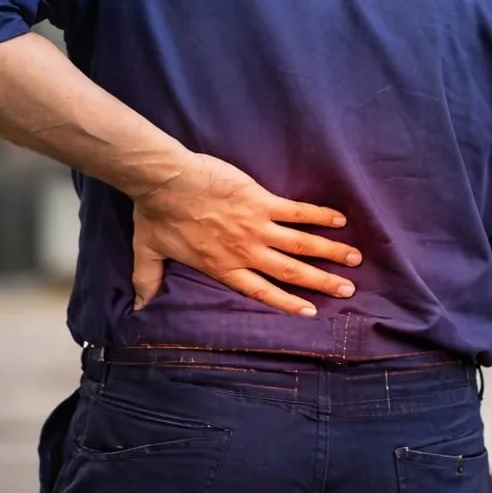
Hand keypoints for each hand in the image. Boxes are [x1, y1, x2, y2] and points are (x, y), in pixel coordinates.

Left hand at [131, 153, 359, 315]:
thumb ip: (148, 281)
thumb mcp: (148, 252)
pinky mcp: (261, 201)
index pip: (261, 291)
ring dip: (330, 252)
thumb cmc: (155, 214)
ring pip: (302, 245)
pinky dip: (320, 216)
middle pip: (291, 272)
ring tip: (354, 259)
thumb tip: (137, 307)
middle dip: (321, 283)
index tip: (311, 312)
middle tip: (348, 291)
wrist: (164, 180)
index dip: (287, 303)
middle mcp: (245, 252)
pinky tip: (339, 219)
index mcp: (223, 267)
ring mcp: (256, 227)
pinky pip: (297, 211)